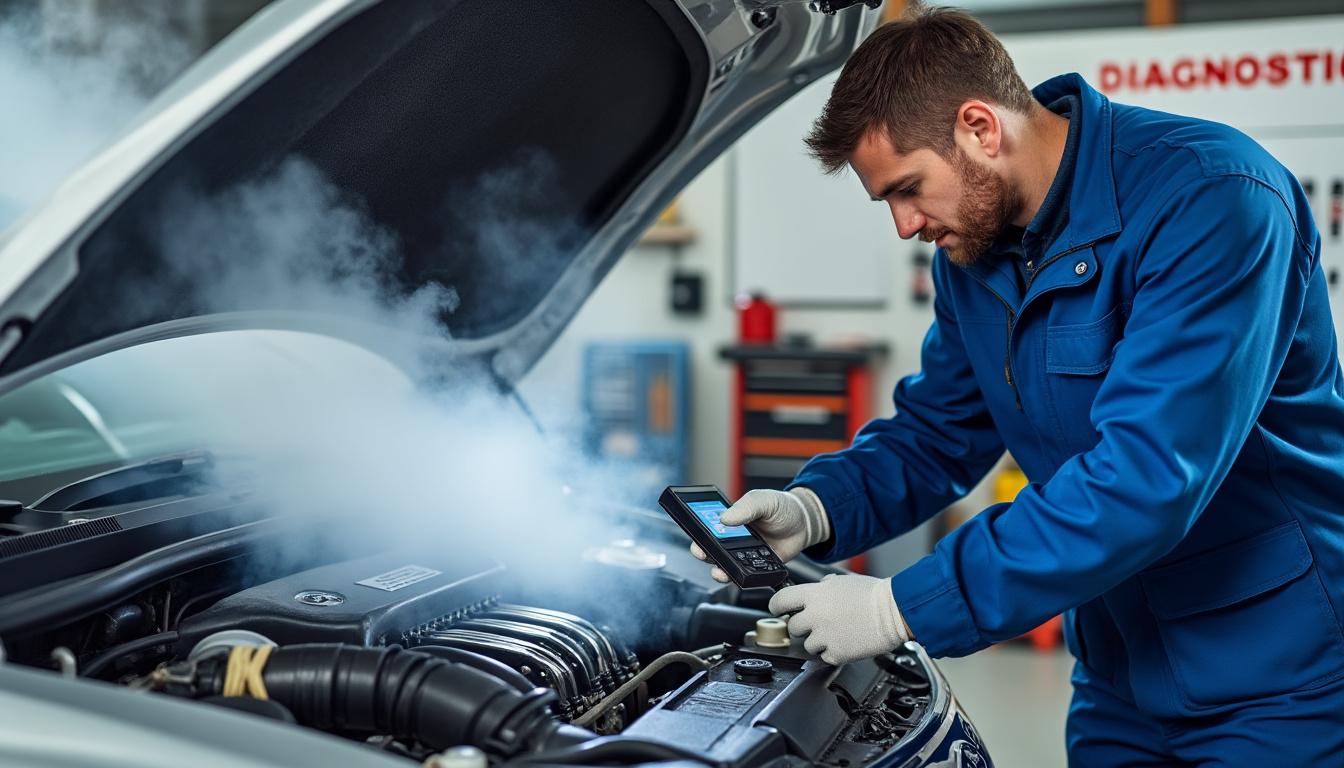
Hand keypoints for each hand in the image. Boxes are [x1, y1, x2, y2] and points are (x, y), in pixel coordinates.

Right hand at [690, 488, 830, 582]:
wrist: (805, 523)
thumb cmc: (783, 507)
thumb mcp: (764, 500)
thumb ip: (746, 507)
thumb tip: (725, 518)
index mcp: (730, 520)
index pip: (707, 528)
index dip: (699, 533)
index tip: (697, 536)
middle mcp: (733, 539)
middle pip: (711, 550)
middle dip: (704, 554)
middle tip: (705, 553)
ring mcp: (745, 554)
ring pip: (726, 567)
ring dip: (720, 571)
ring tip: (721, 571)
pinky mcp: (758, 567)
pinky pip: (746, 576)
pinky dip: (743, 578)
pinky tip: (745, 575)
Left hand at [767, 573, 911, 664]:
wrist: (894, 612)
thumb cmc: (872, 595)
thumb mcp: (841, 581)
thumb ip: (820, 587)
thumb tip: (812, 592)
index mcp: (813, 595)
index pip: (780, 601)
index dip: (776, 606)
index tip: (778, 610)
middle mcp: (814, 616)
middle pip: (792, 627)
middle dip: (802, 626)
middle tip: (818, 623)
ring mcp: (824, 637)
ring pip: (806, 644)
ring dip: (817, 640)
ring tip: (837, 632)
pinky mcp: (835, 654)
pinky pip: (824, 656)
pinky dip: (832, 652)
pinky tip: (844, 641)